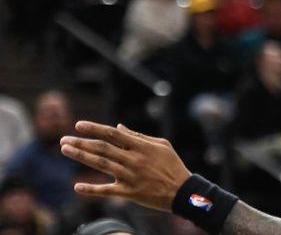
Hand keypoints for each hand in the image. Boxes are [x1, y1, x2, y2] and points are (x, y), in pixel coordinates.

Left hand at [61, 121, 190, 211]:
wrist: (181, 191)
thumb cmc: (172, 165)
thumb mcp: (161, 144)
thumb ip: (139, 136)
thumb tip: (119, 127)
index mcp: (141, 145)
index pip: (113, 133)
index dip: (94, 129)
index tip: (78, 125)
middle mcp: (133, 159)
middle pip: (102, 148)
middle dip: (81, 142)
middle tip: (63, 139)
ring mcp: (130, 176)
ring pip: (101, 165)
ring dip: (81, 157)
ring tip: (66, 150)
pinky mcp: (129, 192)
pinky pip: (107, 190)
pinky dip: (91, 189)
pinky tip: (77, 186)